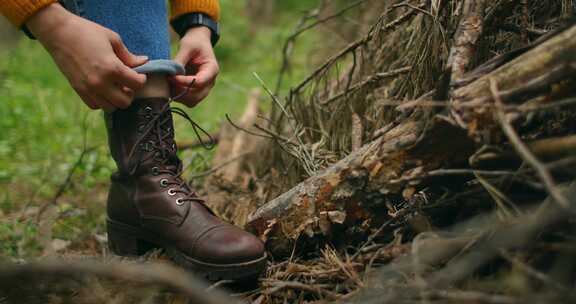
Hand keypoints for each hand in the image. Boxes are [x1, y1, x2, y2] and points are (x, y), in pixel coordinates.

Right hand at [27, 4, 147, 111]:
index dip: (141, 80)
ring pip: (110, 108)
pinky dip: (103, 101)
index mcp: (112, 68)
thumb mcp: (113, 39)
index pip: (137, 85)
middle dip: (130, 93)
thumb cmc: (87, 32)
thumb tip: (144, 61)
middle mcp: (100, 82)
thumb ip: (129, 56)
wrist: (58, 32)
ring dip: (116, 99)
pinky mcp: (78, 90)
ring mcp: (88, 88)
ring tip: (116, 87)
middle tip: (128, 83)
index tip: (139, 74)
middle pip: (125, 102)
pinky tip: (104, 89)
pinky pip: (95, 106)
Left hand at [171, 27, 218, 107]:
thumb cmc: (194, 42)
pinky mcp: (196, 91)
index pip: (199, 82)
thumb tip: (171, 74)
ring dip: (178, 95)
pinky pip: (188, 100)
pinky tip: (171, 85)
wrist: (198, 43)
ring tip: (169, 83)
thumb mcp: (187, 46)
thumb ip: (180, 60)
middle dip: (181, 91)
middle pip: (197, 95)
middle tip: (168, 80)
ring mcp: (204, 88)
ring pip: (192, 101)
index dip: (184, 82)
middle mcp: (210, 82)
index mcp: (212, 70)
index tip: (171, 77)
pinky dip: (178, 96)